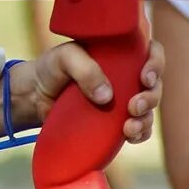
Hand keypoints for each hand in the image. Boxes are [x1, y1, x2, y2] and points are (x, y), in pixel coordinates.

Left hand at [12, 40, 164, 142]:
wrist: (33, 94)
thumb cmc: (50, 68)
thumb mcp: (63, 58)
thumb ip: (85, 70)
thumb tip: (107, 97)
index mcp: (119, 53)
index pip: (151, 52)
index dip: (156, 63)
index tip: (144, 77)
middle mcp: (126, 75)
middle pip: (154, 85)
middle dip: (151, 97)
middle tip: (133, 106)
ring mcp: (121, 98)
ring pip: (148, 109)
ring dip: (145, 119)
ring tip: (128, 127)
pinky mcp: (113, 119)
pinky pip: (137, 128)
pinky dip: (139, 133)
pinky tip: (128, 135)